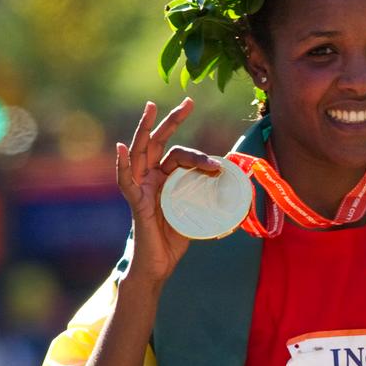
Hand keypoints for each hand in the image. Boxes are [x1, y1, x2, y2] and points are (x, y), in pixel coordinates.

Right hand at [115, 98, 220, 285]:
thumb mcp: (200, 215)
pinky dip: (122, 163)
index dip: (200, 154)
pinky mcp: (134, 201)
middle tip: (188, 102)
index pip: (179, 154)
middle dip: (172, 121)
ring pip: (141, 152)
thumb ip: (214, 205)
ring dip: (145, 129)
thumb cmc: (176, 239)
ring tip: (151, 108)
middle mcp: (151, 177)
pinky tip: (121, 147)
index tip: (220, 164)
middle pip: (159, 143)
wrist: (160, 264)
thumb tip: (244, 203)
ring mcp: (140, 187)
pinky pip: (125, 180)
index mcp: (166, 178)